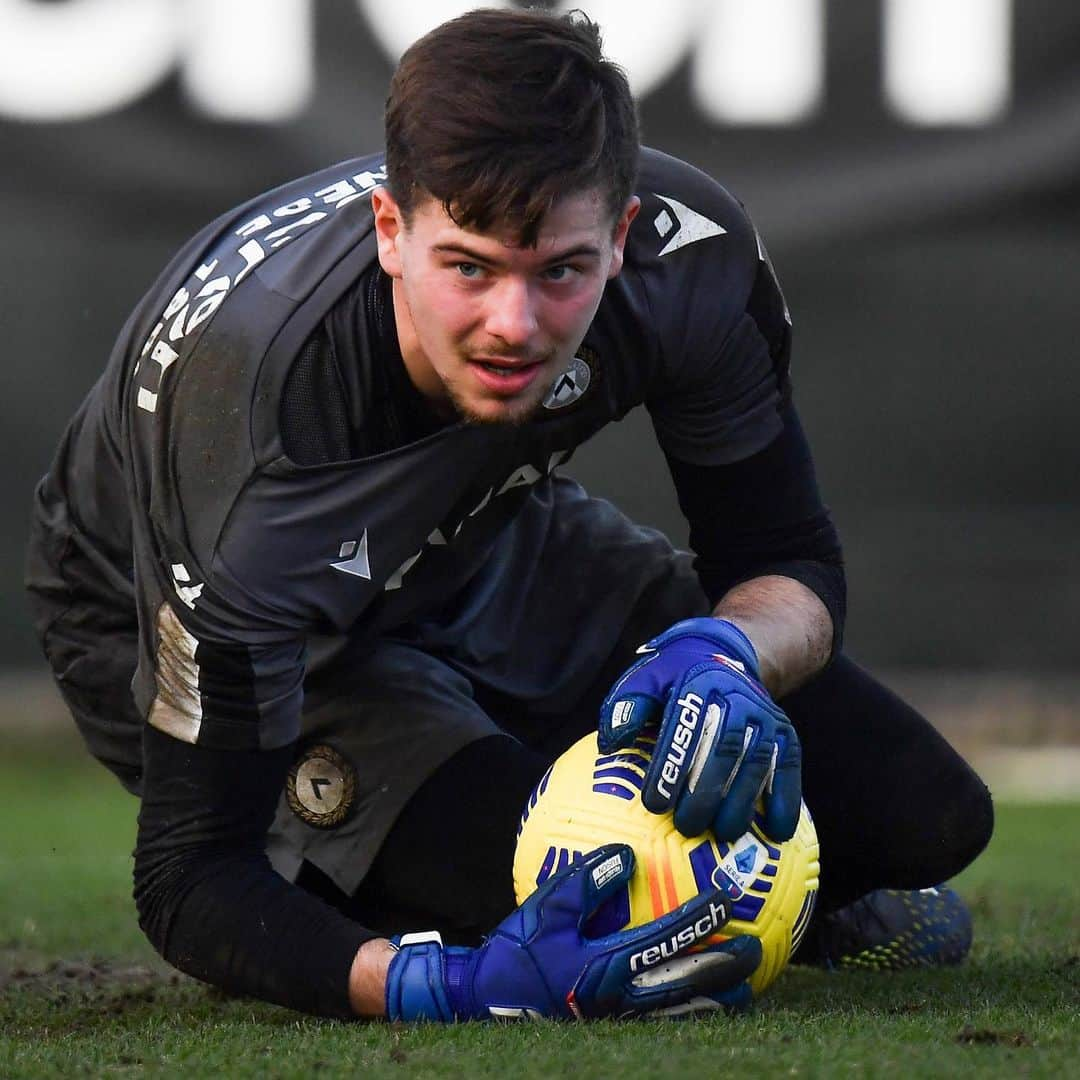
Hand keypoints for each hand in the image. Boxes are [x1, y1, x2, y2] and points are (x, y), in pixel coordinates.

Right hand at [385, 845, 760, 1020]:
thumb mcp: (545, 907)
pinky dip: (691, 1008)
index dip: (699, 921)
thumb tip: (626, 854)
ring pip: (682, 1010)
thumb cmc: (517, 950)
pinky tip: (704, 1000)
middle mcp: (622, 997)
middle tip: (756, 950)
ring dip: (716, 997)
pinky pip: (664, 1019)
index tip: (726, 901)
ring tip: (746, 988)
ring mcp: (620, 1017)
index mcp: (606, 966)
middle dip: (726, 969)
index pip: (666, 941)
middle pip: (687, 985)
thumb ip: (586, 881)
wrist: (486, 1000)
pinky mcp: (613, 1025)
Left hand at [598, 617, 800, 841]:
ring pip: (756, 764)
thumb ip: (626, 706)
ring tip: (722, 834)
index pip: (684, 730)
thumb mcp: (646, 679)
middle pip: (723, 750)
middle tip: (687, 827)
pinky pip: (789, 769)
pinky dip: (784, 801)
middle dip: (705, 794)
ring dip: (741, 803)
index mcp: (698, 684)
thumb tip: (611, 743)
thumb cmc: (674, 678)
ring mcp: (766, 718)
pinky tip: (775, 832)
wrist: (722, 656)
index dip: (670, 769)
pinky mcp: (786, 735)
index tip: (654, 804)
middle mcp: (737, 698)